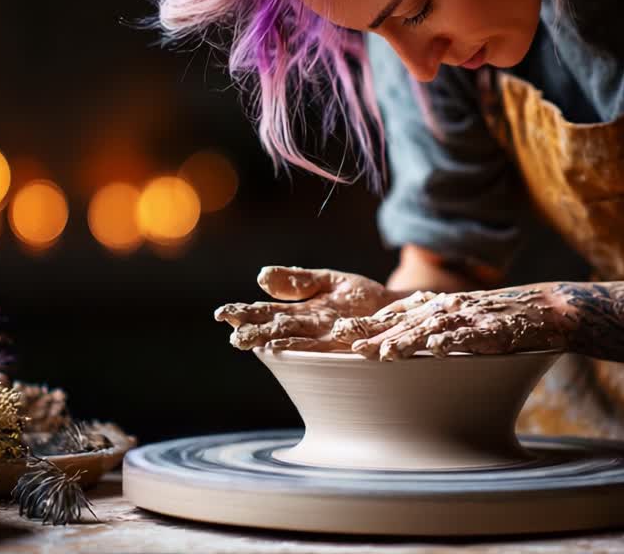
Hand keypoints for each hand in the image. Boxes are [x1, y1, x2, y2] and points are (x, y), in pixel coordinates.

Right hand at [214, 266, 401, 351]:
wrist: (400, 307)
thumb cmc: (361, 297)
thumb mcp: (327, 281)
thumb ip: (298, 280)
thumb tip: (261, 277)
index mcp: (302, 310)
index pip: (268, 311)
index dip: (246, 313)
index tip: (223, 313)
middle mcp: (310, 327)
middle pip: (276, 328)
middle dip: (253, 332)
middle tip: (232, 335)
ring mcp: (328, 337)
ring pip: (294, 340)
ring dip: (271, 343)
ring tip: (251, 342)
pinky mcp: (348, 343)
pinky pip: (322, 346)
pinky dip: (302, 347)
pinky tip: (283, 347)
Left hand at [337, 286, 572, 360]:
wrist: (544, 308)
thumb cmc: (496, 316)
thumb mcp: (457, 316)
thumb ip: (427, 325)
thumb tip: (390, 340)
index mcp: (436, 305)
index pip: (395, 314)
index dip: (369, 323)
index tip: (339, 333)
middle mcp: (448, 307)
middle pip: (405, 322)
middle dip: (377, 334)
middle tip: (350, 347)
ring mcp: (470, 316)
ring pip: (432, 328)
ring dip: (407, 340)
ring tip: (385, 353)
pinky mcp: (494, 328)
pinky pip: (471, 336)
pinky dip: (453, 341)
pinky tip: (438, 349)